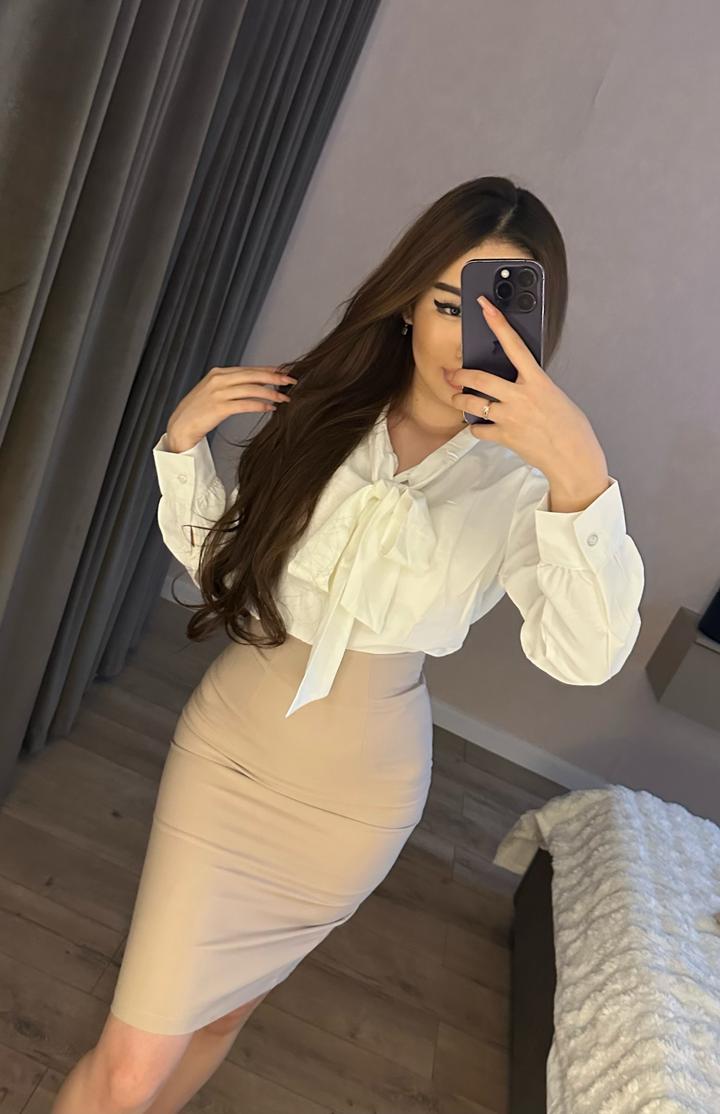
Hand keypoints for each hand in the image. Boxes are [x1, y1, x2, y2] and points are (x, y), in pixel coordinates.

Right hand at [166, 365, 296, 450]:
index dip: (269, 370)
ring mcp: (218, 393)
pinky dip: (260, 405)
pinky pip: (244, 404)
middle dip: (275, 378)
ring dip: (271, 393)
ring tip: (285, 398)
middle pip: (253, 375)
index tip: (285, 372)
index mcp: (218, 373)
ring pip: (251, 389)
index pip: (249, 369)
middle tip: (292, 381)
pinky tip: (270, 408)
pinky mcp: (218, 408)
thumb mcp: (215, 392)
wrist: (180, 426)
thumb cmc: (200, 411)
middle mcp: (218, 380)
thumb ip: (233, 386)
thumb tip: (258, 385)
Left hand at [447, 295, 607, 482]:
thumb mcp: (554, 396)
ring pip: (472, 404)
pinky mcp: (505, 436)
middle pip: (480, 378)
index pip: (515, 345)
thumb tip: (518, 382)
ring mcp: (510, 417)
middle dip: (460, 374)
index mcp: (538, 382)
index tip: (485, 306)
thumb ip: (534, 386)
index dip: (499, 323)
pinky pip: (479, 429)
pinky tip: (479, 426)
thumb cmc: (570, 428)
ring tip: (456, 398)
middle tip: (452, 373)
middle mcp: (521, 397)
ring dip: (459, 400)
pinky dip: (476, 428)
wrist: (573, 458)